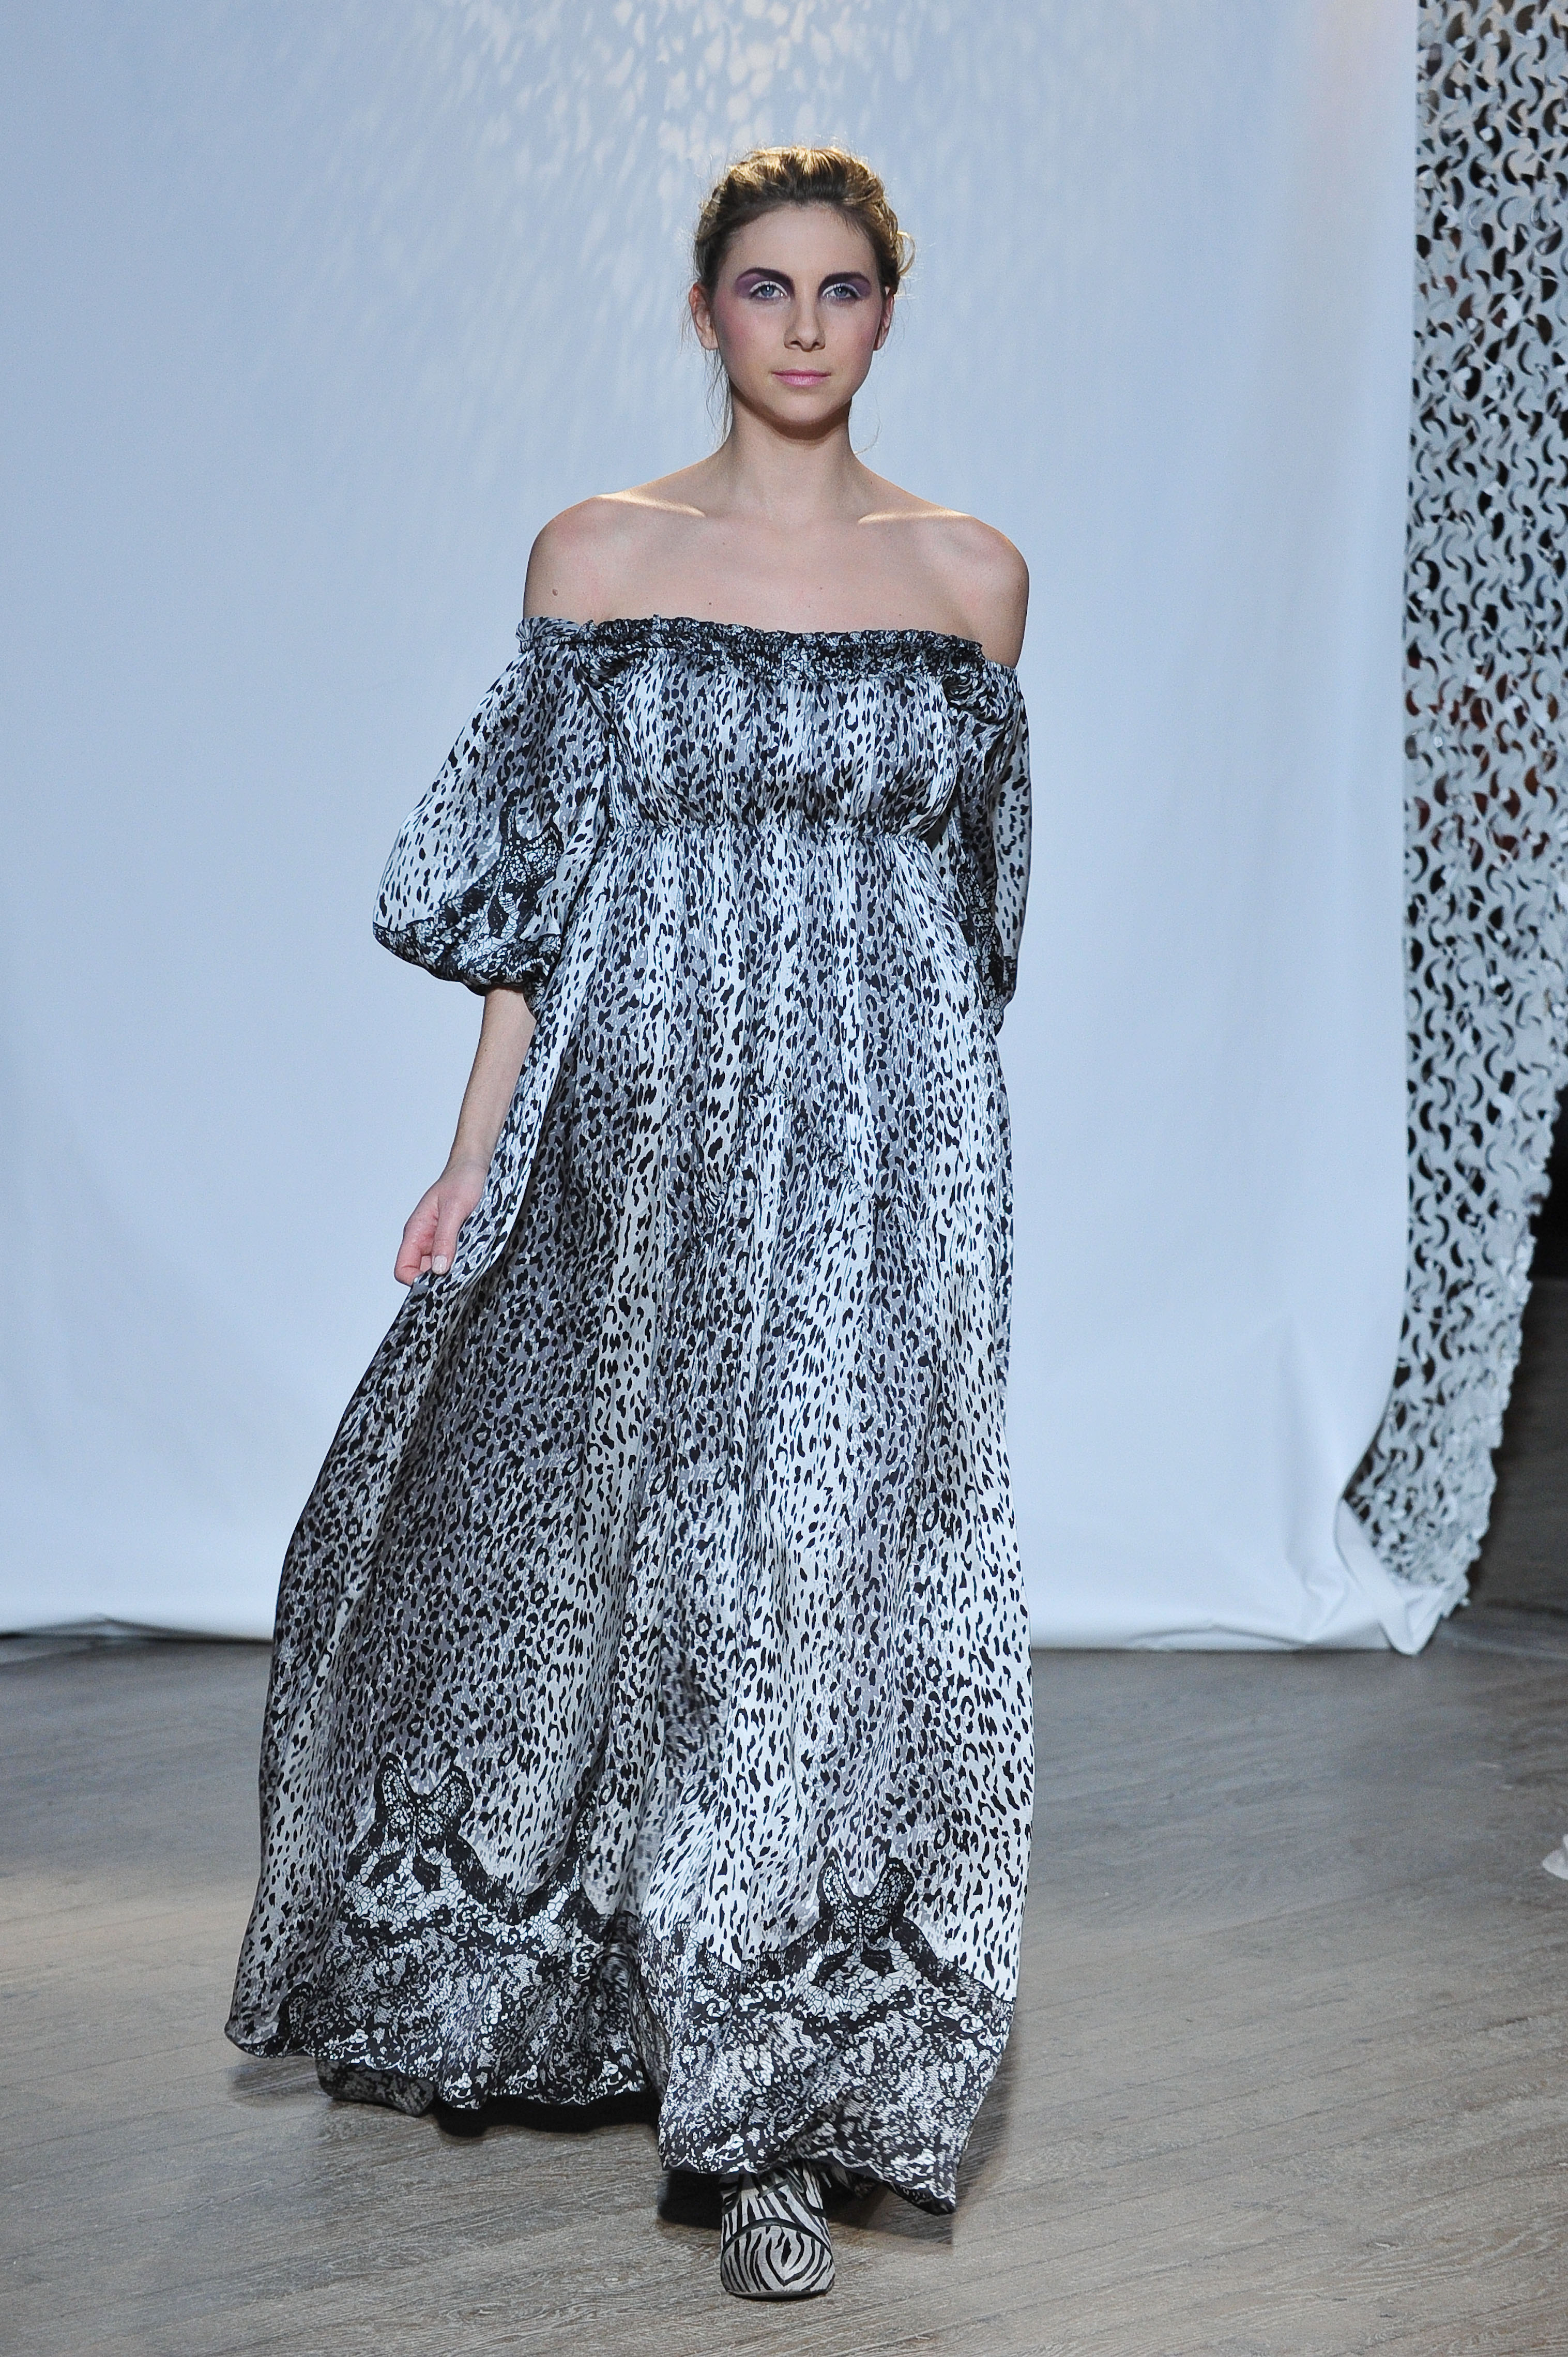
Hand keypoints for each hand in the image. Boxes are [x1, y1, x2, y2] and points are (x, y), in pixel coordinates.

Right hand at [395, 1158, 486, 1284]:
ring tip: (468, 1264)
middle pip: (421, 1273)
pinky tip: (474, 1257)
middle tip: (459, 1277)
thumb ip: (445, 1239)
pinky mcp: (454, 1240)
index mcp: (416, 1231)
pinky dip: (462, 1263)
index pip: (403, 1268)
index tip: (438, 1284)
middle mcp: (424, 1239)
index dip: (416, 1281)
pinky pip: (453, 1259)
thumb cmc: (462, 1180)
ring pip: (438, 1268)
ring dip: (452, 1271)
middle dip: (437, 1280)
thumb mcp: (454, 1209)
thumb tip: (438, 1269)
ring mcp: (439, 1240)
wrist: (476, 1166)